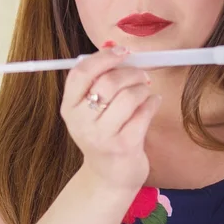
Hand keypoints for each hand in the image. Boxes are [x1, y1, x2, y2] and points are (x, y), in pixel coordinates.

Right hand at [60, 46, 161, 192]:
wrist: (109, 177)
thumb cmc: (104, 134)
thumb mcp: (91, 109)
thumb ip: (99, 79)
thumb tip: (114, 47)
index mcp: (69, 107)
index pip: (81, 73)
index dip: (103, 57)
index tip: (122, 52)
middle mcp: (81, 122)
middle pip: (108, 82)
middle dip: (131, 72)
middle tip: (141, 75)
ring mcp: (102, 136)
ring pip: (129, 96)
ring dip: (143, 88)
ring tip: (145, 91)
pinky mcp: (124, 146)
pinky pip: (144, 112)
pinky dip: (153, 102)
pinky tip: (153, 103)